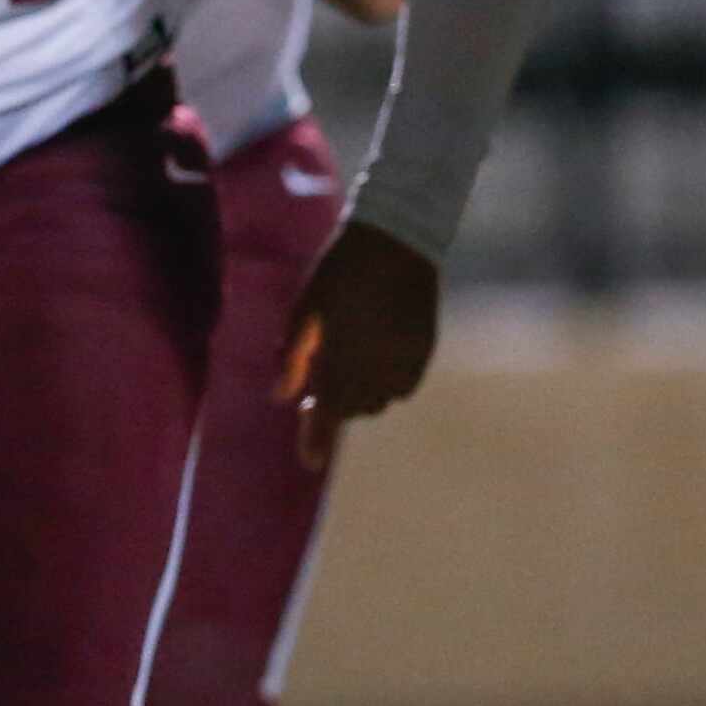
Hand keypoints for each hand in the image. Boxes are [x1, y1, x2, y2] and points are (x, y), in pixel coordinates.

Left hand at [276, 219, 440, 469]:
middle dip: (336, 403)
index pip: (330, 411)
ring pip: (382, 399)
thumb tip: (280, 397)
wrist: (397, 241)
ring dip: (362, 393)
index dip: (318, 440)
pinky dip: (387, 381)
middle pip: (356, 408)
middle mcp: (380, 366)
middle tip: (317, 386)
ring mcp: (408, 360)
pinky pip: (404, 385)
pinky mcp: (425, 350)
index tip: (310, 464)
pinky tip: (374, 355)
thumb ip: (294, 358)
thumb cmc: (339, 271)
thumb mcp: (305, 309)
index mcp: (345, 356)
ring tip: (347, 362)